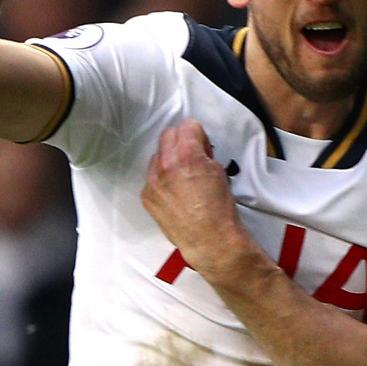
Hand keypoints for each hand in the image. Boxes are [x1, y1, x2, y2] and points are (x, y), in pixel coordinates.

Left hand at [141, 121, 258, 280]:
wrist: (209, 239)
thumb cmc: (220, 209)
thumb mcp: (219, 173)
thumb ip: (205, 155)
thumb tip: (197, 148)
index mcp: (187, 155)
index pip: (187, 126)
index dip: (198, 135)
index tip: (202, 144)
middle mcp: (166, 164)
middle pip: (168, 135)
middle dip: (180, 142)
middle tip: (192, 156)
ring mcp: (152, 180)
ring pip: (157, 156)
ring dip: (169, 160)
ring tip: (183, 178)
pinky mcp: (147, 195)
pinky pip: (152, 177)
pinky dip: (162, 180)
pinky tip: (175, 193)